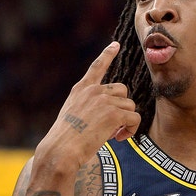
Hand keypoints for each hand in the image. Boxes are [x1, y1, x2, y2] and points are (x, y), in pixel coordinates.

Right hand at [31, 42, 140, 183]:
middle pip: (122, 90)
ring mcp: (104, 100)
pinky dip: (131, 130)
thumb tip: (115, 113)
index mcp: (81, 89)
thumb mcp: (73, 114)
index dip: (107, 54)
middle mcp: (93, 90)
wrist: (61, 150)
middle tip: (112, 126)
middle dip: (121, 107)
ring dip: (126, 121)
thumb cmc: (65, 139)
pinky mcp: (114, 113)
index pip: (97, 66)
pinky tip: (119, 138)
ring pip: (130, 106)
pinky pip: (135, 118)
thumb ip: (90, 106)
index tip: (116, 44)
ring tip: (113, 134)